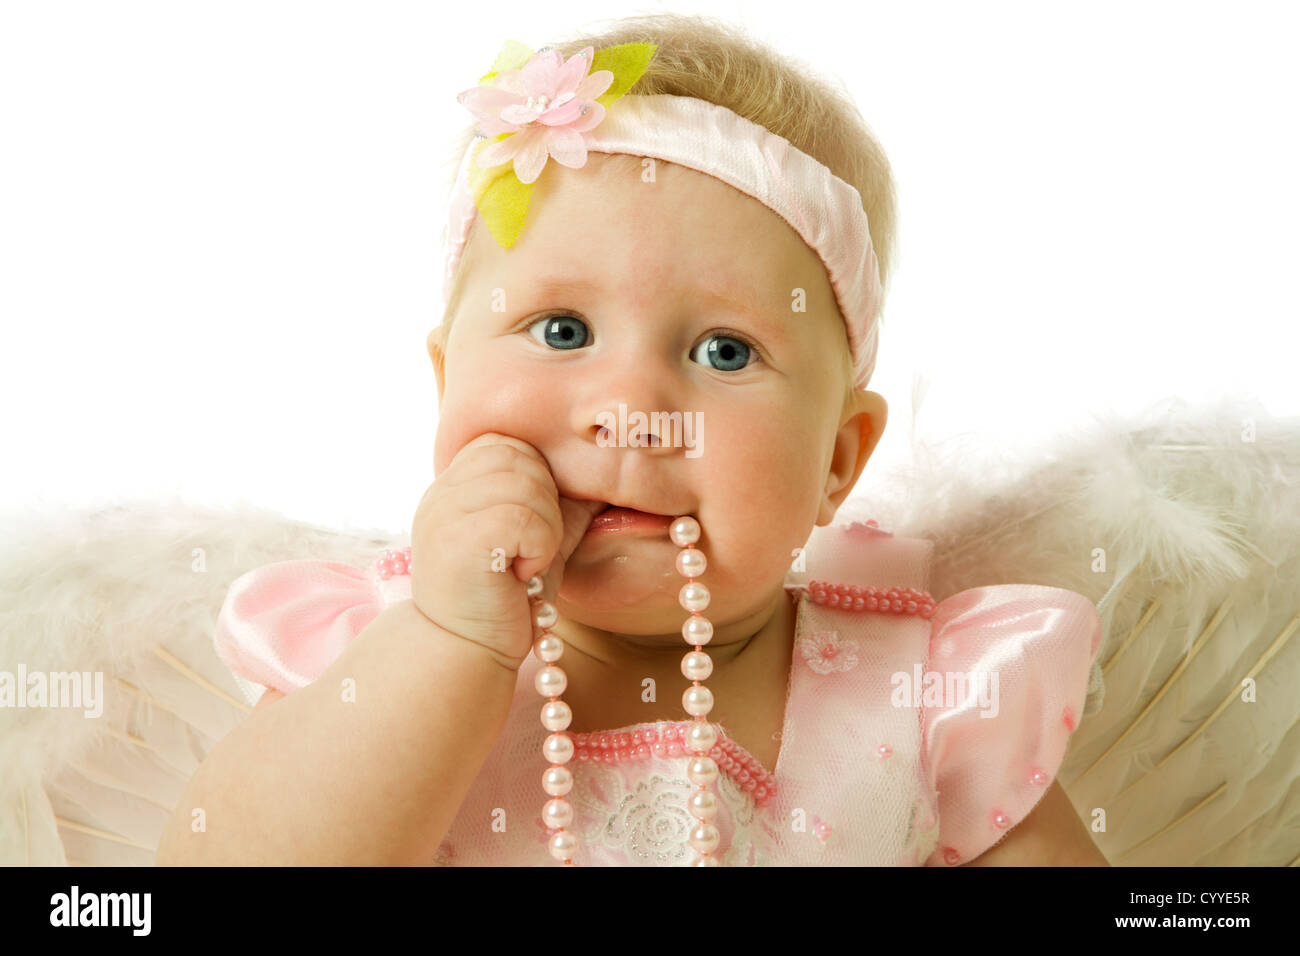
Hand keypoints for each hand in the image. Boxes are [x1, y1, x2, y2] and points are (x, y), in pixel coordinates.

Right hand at [409, 433, 605, 668]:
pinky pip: (522, 517)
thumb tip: (605, 466)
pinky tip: (521, 574)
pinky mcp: (457, 539)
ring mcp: (444, 513)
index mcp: (455, 484)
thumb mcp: (538, 538)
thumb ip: (560, 500)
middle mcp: (442, 492)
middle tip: (532, 548)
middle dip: (545, 501)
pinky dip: (539, 545)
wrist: (468, 654)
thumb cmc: (506, 598)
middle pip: (519, 456)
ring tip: (527, 563)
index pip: (506, 443)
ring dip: (545, 527)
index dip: (536, 478)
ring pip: (526, 484)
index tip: (529, 528)